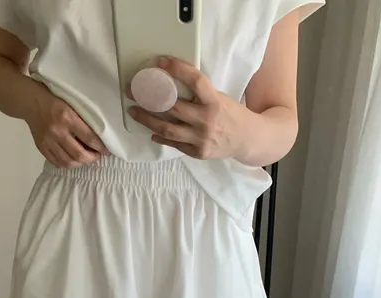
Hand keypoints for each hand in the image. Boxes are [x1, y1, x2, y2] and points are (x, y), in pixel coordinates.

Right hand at [26, 83, 109, 167]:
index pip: (89, 138)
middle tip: (96, 156)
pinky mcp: (41, 147)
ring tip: (86, 159)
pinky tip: (72, 160)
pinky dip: (67, 164)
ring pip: (68, 161)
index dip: (100, 148)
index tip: (107, 151)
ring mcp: (48, 141)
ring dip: (80, 163)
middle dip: (92, 158)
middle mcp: (57, 131)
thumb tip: (97, 138)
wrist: (30, 101)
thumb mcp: (71, 104)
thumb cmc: (54, 100)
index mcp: (67, 118)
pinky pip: (56, 162)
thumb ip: (82, 120)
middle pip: (79, 154)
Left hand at [128, 57, 247, 160]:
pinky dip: (161, 137)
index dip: (177, 69)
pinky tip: (152, 132)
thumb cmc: (230, 114)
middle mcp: (207, 120)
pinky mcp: (198, 152)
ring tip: (135, 112)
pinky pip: (175, 144)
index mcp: (214, 101)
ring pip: (167, 129)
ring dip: (147, 120)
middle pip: (172, 107)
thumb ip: (199, 94)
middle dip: (149, 98)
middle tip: (133, 91)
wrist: (247, 139)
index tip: (160, 62)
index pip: (194, 80)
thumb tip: (172, 83)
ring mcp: (201, 138)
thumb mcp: (219, 98)